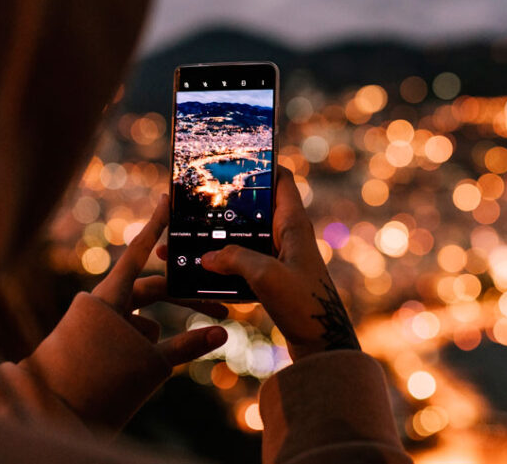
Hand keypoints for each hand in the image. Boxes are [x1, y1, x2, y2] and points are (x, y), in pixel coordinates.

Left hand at [91, 195, 227, 365]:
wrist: (51, 410)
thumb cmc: (97, 382)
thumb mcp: (150, 365)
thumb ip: (188, 346)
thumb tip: (224, 334)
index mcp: (110, 295)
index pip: (140, 250)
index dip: (155, 224)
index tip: (166, 198)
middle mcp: (103, 303)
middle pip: (153, 290)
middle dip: (185, 301)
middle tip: (220, 310)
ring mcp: (98, 323)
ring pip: (141, 318)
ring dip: (158, 336)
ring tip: (157, 362)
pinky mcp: (94, 341)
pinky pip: (127, 334)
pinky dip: (141, 348)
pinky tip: (139, 369)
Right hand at [200, 167, 359, 360]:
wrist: (323, 346)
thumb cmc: (303, 305)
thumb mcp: (266, 276)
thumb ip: (235, 258)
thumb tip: (206, 257)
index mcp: (293, 224)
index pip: (281, 180)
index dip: (261, 166)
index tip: (232, 159)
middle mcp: (288, 237)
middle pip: (254, 209)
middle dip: (225, 206)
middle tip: (193, 202)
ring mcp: (281, 259)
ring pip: (244, 240)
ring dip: (217, 240)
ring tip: (183, 241)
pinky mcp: (273, 281)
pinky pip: (243, 266)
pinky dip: (222, 267)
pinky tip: (197, 273)